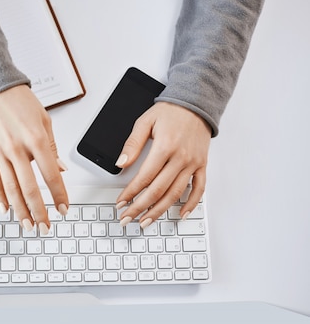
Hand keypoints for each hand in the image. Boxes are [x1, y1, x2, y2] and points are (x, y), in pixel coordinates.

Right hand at [0, 84, 68, 234]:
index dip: (59, 195)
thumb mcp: (44, 120)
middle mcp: (16, 148)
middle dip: (39, 212)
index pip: (51, 175)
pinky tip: (6, 210)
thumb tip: (60, 171)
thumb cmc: (19, 102)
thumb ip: (52, 148)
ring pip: (11, 189)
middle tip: (45, 227)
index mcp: (35, 139)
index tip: (63, 209)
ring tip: (28, 225)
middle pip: (30, 188)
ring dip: (20, 211)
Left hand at [115, 102, 210, 226]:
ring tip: (146, 221)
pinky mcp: (202, 165)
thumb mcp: (145, 122)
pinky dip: (191, 203)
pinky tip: (181, 214)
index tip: (120, 202)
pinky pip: (199, 188)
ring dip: (160, 211)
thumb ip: (132, 144)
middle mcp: (180, 158)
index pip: (144, 177)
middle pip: (158, 190)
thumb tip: (120, 163)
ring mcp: (193, 163)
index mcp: (165, 147)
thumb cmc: (170, 111)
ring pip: (175, 194)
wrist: (196, 103)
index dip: (130, 193)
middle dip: (140, 208)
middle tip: (127, 218)